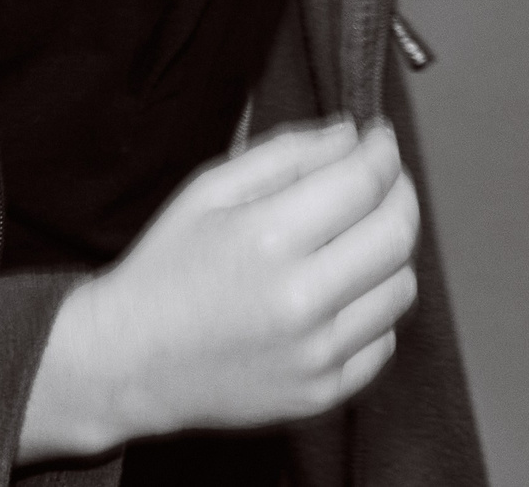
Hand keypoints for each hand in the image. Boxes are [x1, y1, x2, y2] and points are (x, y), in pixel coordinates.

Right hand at [19, 117, 418, 460]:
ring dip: (391, 251)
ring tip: (357, 237)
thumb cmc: (166, 269)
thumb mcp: (211, 190)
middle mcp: (299, 299)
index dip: (382, 151)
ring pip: (401, 286)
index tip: (379, 139)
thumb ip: (288, 152)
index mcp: (268, 237)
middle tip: (381, 180)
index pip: (366, 181)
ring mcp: (315, 353)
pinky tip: (341, 293)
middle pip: (398, 232)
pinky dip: (374, 309)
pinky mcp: (322, 394)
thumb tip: (353, 135)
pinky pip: (384, 340)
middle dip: (399, 192)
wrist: (127, 363)